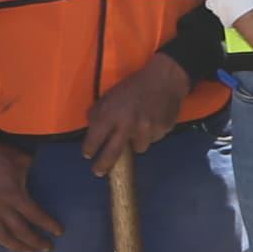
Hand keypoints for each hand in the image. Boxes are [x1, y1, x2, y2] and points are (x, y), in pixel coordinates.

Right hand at [0, 141, 63, 251]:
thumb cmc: (0, 154)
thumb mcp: (24, 161)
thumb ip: (35, 174)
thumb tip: (47, 179)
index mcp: (13, 195)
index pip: (35, 216)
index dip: (48, 225)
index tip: (59, 232)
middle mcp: (0, 208)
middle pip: (20, 232)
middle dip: (36, 241)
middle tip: (48, 248)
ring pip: (3, 237)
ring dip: (17, 246)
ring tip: (29, 251)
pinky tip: (6, 242)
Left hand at [76, 53, 190, 174]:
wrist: (164, 79)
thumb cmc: (134, 86)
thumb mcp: (110, 95)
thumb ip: (99, 112)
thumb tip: (92, 129)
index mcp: (112, 114)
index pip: (95, 139)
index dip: (89, 149)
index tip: (88, 154)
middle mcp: (128, 125)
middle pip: (112, 154)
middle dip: (102, 165)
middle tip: (98, 172)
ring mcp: (147, 130)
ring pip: (139, 148)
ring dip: (136, 142)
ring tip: (138, 129)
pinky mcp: (162, 131)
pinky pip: (153, 139)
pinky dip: (151, 134)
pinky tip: (152, 121)